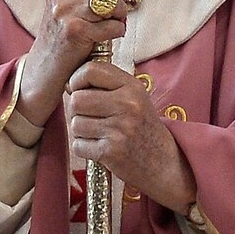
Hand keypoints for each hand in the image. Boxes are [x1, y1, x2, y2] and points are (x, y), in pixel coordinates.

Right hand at [17, 0, 139, 126]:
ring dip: (120, 13)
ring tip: (111, 19)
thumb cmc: (69, 23)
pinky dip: (116, 31)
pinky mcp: (73, 30)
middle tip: (116, 4)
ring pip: (114, 1)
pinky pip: (113, 24)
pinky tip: (107, 34)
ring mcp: (64, 9)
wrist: (48, 61)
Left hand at [67, 60, 196, 213]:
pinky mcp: (110, 152)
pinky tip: (100, 146)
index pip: (90, 71)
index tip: (78, 89)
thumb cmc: (143, 126)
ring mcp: (118, 129)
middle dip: (77, 110)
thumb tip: (70, 83)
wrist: (164, 163)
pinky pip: (78, 145)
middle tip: (90, 116)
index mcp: (132, 87)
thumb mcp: (134, 96)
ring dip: (81, 131)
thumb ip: (107, 84)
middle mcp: (126, 105)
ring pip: (75, 124)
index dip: (77, 80)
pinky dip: (84, 148)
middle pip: (77, 100)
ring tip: (99, 133)